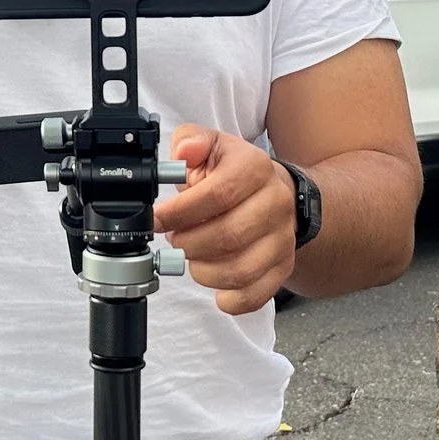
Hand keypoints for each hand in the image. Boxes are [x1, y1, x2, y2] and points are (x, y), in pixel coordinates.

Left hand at [151, 125, 296, 315]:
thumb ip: (191, 141)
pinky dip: (229, 299)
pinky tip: (214, 286)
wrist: (274, 193)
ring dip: (203, 272)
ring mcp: (283, 239)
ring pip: (240, 271)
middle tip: (175, 239)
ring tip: (192, 258)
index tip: (156, 220)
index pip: (217, 194)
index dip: (180, 212)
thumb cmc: (234, 173)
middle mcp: (276, 203)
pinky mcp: (283, 267)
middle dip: (188, 243)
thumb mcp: (211, 145)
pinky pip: (255, 295)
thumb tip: (183, 152)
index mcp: (255, 168)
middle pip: (228, 236)